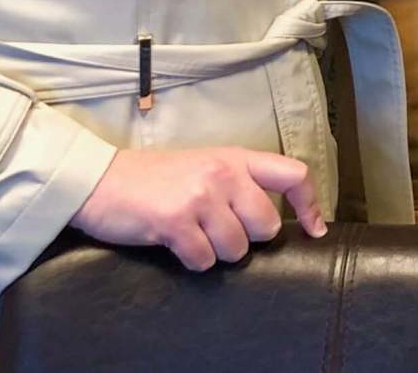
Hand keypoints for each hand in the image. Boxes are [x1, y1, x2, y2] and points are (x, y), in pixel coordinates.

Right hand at [70, 146, 326, 270]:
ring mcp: (200, 197)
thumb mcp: (205, 165)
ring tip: (194, 234)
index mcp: (236, 157)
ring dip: (217, 251)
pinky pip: (204, 260)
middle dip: (247, 238)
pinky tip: (175, 244)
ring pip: (236, 249)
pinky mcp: (176, 222)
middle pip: (266, 226)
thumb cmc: (154, 177)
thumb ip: (238, 183)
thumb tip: (271, 219)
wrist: (101, 181)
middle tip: (220, 230)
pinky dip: (192, 260)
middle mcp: (224, 174)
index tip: (315, 230)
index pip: (293, 175)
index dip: (310, 206)